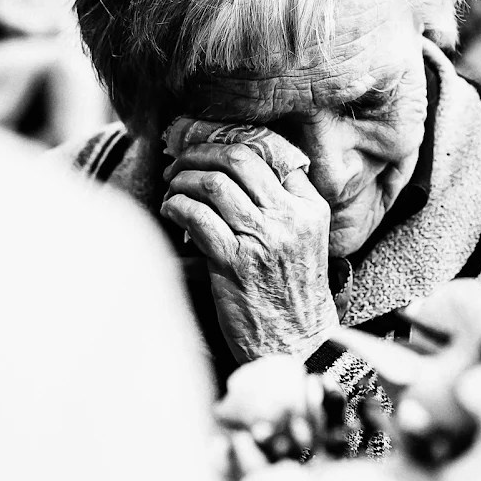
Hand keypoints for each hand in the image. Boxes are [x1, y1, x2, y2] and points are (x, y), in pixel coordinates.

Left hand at [160, 121, 338, 363]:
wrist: (297, 342)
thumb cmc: (293, 291)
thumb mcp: (306, 239)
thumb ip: (285, 202)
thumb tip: (236, 166)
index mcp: (309, 207)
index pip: (270, 150)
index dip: (231, 138)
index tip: (207, 143)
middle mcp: (289, 218)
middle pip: (237, 159)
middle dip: (200, 153)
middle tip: (181, 162)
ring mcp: (262, 239)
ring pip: (211, 184)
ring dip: (182, 181)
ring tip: (173, 189)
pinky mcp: (233, 262)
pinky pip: (195, 216)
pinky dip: (176, 207)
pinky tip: (171, 212)